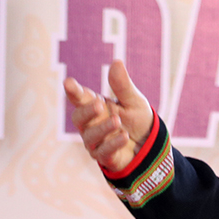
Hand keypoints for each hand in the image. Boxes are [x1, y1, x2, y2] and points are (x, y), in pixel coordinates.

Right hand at [64, 60, 153, 174]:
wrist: (150, 144)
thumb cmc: (137, 120)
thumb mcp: (134, 101)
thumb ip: (123, 85)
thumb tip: (116, 62)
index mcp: (96, 106)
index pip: (80, 98)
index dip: (73, 91)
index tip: (68, 82)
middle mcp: (91, 124)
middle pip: (78, 118)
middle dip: (86, 111)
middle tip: (98, 105)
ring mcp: (96, 141)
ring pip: (90, 136)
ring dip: (102, 128)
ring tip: (117, 121)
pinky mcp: (104, 156)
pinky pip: (103, 152)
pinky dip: (112, 144)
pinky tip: (123, 136)